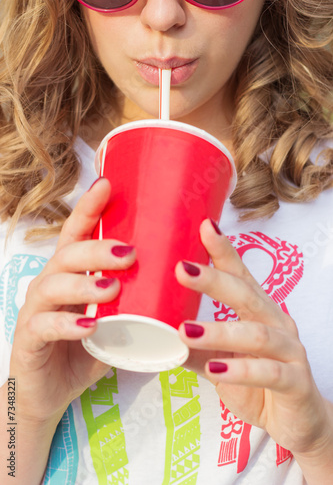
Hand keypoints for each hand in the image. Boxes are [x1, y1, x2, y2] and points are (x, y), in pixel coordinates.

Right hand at [10, 178, 135, 424]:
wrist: (49, 392)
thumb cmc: (85, 349)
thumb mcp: (114, 321)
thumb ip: (136, 302)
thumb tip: (183, 280)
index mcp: (71, 275)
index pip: (76, 235)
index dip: (89, 209)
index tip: (108, 185)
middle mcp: (50, 285)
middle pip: (68, 255)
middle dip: (97, 249)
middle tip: (130, 252)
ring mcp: (36, 311)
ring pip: (53, 285)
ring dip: (84, 282)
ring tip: (112, 286)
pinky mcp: (29, 340)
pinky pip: (44, 326)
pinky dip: (67, 324)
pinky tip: (89, 325)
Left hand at [175, 219, 332, 456]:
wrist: (297, 421)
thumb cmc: (257, 383)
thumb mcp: (220, 362)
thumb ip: (195, 348)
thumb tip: (156, 334)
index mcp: (258, 312)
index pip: (240, 275)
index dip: (223, 251)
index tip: (203, 227)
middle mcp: (276, 324)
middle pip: (246, 295)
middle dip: (214, 280)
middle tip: (181, 270)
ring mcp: (290, 352)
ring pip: (256, 334)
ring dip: (219, 332)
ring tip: (185, 331)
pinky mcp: (296, 382)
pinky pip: (269, 373)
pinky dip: (240, 370)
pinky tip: (215, 370)